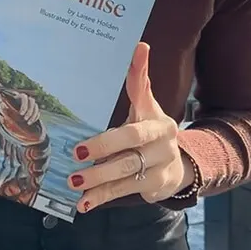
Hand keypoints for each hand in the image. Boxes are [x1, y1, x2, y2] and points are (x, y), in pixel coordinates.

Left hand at [68, 43, 192, 212]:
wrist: (177, 166)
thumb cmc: (150, 131)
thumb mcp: (145, 108)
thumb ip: (138, 82)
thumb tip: (140, 46)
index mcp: (155, 115)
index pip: (144, 91)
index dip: (139, 72)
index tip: (139, 49)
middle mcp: (162, 138)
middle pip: (131, 140)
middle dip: (104, 146)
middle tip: (77, 151)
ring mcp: (161, 163)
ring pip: (127, 170)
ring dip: (98, 177)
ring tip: (73, 180)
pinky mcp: (155, 185)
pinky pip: (125, 191)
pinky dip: (102, 197)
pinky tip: (83, 203)